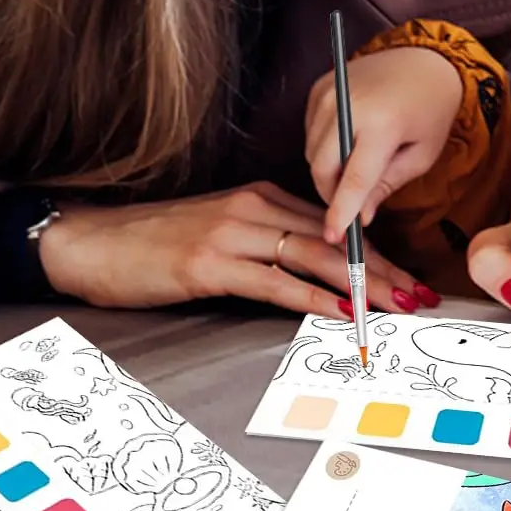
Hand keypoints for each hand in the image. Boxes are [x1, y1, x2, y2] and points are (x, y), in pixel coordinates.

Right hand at [37, 181, 435, 314]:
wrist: (90, 241)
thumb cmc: (152, 245)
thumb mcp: (218, 236)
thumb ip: (263, 247)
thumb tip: (311, 277)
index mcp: (258, 198)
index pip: (333, 223)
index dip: (377, 250)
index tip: (409, 275)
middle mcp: (252, 208)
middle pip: (334, 238)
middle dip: (383, 268)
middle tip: (420, 294)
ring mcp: (231, 233)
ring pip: (313, 256)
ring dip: (361, 284)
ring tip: (397, 305)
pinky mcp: (208, 262)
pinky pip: (272, 281)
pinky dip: (311, 298)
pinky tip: (340, 312)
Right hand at [307, 46, 464, 242]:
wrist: (424, 60)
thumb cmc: (430, 109)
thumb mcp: (421, 154)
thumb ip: (388, 185)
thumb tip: (361, 217)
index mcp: (382, 124)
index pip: (353, 180)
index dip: (341, 213)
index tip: (334, 237)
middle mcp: (349, 105)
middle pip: (321, 168)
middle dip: (331, 194)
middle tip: (350, 206)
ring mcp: (329, 93)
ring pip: (311, 152)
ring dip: (327, 171)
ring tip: (355, 169)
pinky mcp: (320, 87)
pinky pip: (310, 132)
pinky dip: (323, 146)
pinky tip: (347, 143)